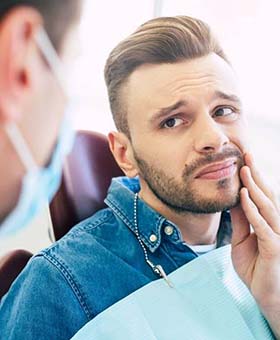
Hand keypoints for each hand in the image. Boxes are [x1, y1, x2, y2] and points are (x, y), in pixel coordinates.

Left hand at [230, 153, 279, 337]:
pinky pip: (262, 225)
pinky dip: (252, 210)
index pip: (262, 196)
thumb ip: (239, 220)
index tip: (244, 160)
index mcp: (269, 222)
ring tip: (244, 170)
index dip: (254, 178)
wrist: (266, 296)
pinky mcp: (275, 248)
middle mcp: (277, 225)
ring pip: (267, 206)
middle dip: (256, 175)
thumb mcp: (241, 240)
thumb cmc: (255, 267)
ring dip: (255, 187)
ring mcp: (278, 235)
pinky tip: (244, 196)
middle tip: (247, 155)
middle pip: (267, 195)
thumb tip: (233, 199)